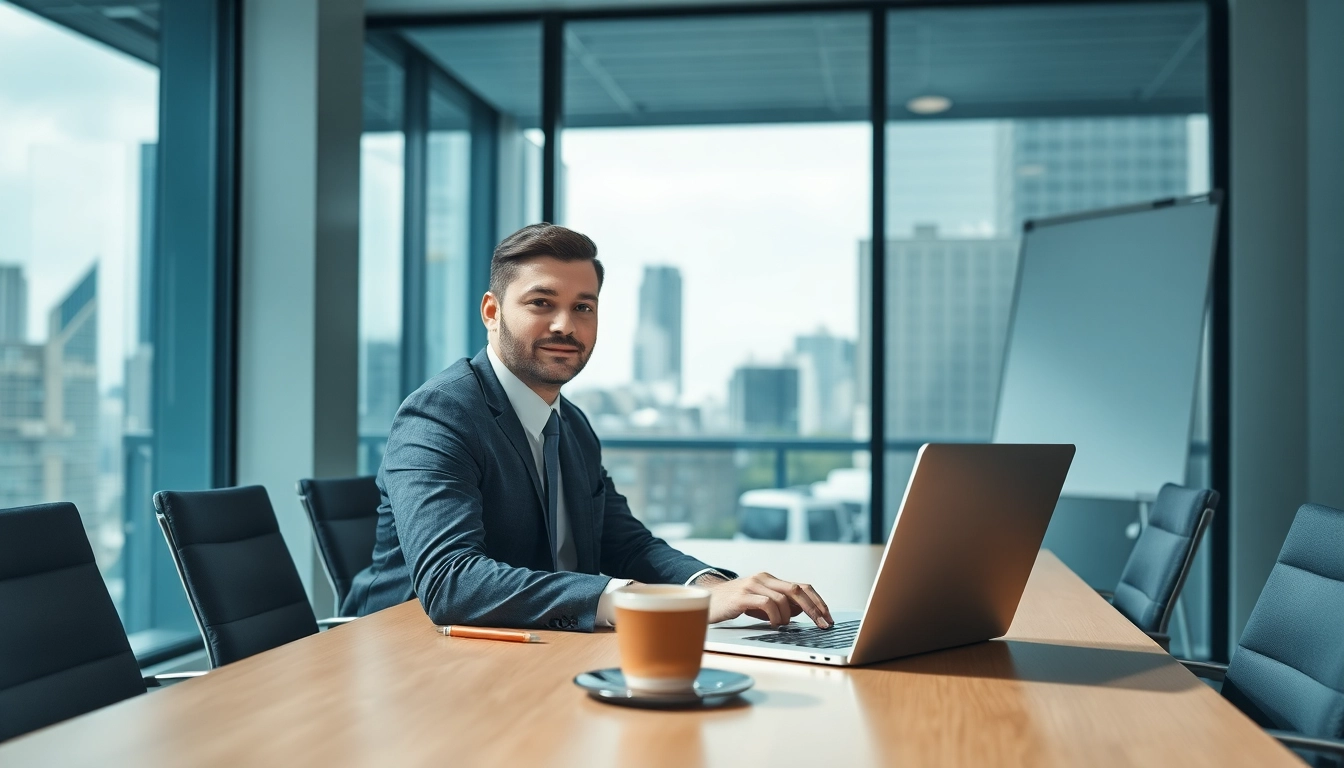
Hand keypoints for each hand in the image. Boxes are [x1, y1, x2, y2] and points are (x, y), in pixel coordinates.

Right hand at [698, 572, 832, 627]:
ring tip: (783, 626)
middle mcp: (763, 578)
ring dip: (789, 616)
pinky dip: (775, 616)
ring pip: (783, 598)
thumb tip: (803, 610)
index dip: (818, 601)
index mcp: (770, 579)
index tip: (827, 618)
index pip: (802, 586)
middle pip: (797, 589)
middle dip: (814, 608)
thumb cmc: (734, 604)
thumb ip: (780, 604)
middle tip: (823, 624)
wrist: (705, 600)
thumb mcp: (760, 603)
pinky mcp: (742, 596)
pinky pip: (767, 603)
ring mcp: (752, 585)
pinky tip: (773, 625)